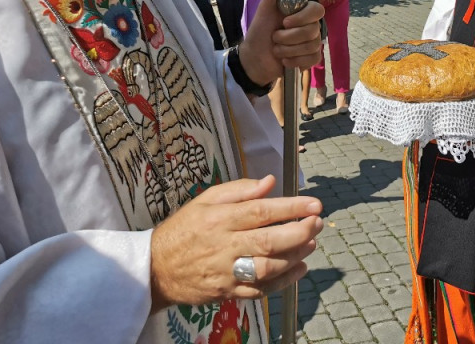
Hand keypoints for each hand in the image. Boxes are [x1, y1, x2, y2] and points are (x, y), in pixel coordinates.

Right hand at [150, 175, 322, 308]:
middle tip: (318, 222)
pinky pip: (260, 290)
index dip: (291, 207)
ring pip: (268, 267)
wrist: (156, 268)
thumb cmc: (184, 229)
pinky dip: (284, 281)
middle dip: (299, 232)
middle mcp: (224, 245)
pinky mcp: (228, 292)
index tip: (314, 204)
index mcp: (219, 219)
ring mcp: (226, 272)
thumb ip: (239, 190)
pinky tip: (299, 267)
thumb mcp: (205, 200)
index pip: (261, 211)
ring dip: (295, 255)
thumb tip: (270, 182)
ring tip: (311, 242)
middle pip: (268, 241)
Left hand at [241, 0, 323, 84]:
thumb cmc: (259, 31)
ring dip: (289, 50)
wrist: (253, 58)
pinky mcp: (310, 59)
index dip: (303, 17)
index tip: (285, 22)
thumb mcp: (265, 9)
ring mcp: (311, 43)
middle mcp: (309, 26)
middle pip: (313, 30)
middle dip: (290, 37)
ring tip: (276, 50)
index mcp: (301, 12)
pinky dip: (296, 61)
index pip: (317, 10)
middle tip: (275, 38)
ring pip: (312, 45)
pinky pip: (313, 59)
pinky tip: (285, 61)